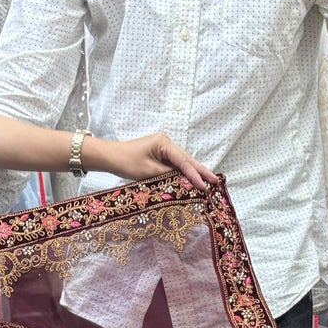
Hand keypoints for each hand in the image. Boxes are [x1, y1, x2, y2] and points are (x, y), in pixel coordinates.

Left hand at [89, 132, 216, 190]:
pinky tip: (193, 178)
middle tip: (215, 180)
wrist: (112, 156)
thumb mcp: (148, 172)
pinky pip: (176, 163)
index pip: (183, 161)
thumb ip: (168, 176)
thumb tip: (184, 182)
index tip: (204, 185)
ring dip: (195, 171)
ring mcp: (164, 147)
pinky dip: (184, 171)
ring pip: (183, 161)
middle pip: (187, 159)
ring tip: (209, 180)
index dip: (194, 174)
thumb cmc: (127, 162)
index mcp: (164, 142)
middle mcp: (166, 142)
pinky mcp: (161, 153)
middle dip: (201, 170)